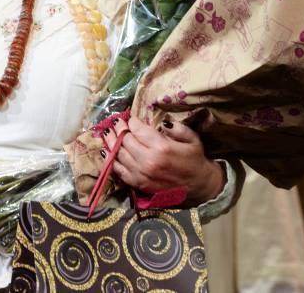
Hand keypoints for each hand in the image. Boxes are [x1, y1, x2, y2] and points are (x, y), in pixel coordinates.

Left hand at [104, 116, 223, 204]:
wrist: (198, 186)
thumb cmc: (195, 159)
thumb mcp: (192, 138)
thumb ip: (176, 128)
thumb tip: (160, 121)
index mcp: (161, 148)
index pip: (137, 129)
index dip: (131, 121)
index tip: (130, 117)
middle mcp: (148, 161)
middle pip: (125, 140)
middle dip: (119, 128)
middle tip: (116, 122)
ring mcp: (141, 174)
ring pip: (118, 153)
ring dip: (110, 141)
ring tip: (107, 132)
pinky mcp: (137, 184)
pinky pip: (118, 170)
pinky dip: (110, 159)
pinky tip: (105, 150)